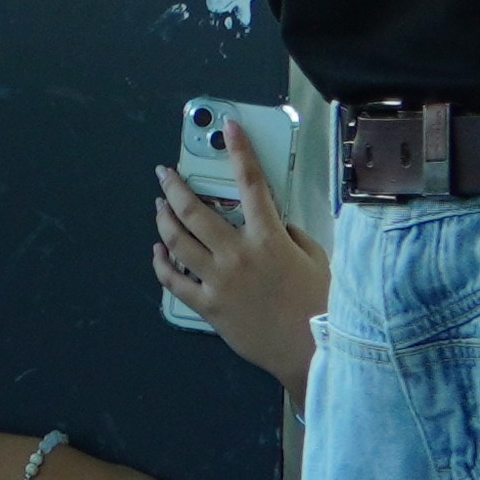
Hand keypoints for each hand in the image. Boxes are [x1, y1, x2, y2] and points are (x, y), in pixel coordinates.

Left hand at [157, 126, 329, 392]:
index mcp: (269, 238)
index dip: (240, 151)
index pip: (252, 183)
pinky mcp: (209, 306)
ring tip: (159, 206)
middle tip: (165, 174)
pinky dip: (162, 262)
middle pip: (195, 210)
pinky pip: (174, 280)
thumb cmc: (321, 305)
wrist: (314, 351)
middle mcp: (238, 254)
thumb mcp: (316, 258)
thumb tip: (273, 222)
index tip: (230, 129)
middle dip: (175, 186)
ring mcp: (219, 280)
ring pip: (177, 240)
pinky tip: (159, 251)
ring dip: (163, 219)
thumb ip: (291, 235)